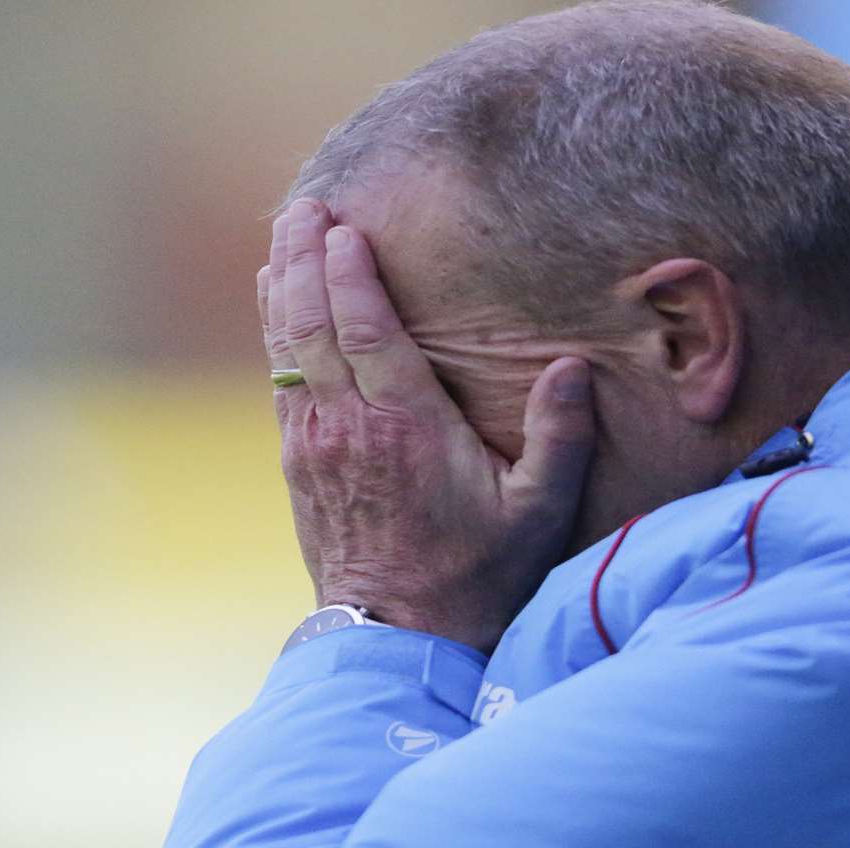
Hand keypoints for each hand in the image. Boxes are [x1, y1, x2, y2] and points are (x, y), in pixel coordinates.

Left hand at [257, 199, 595, 654]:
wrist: (400, 638)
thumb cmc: (478, 575)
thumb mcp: (536, 513)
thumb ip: (558, 439)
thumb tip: (572, 369)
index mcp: (404, 426)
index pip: (366, 328)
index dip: (350, 271)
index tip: (346, 226)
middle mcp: (347, 427)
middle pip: (312, 321)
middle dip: (304, 257)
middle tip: (306, 206)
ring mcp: (313, 445)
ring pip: (287, 345)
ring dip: (283, 284)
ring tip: (286, 231)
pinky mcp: (298, 463)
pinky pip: (281, 378)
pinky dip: (278, 331)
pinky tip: (277, 301)